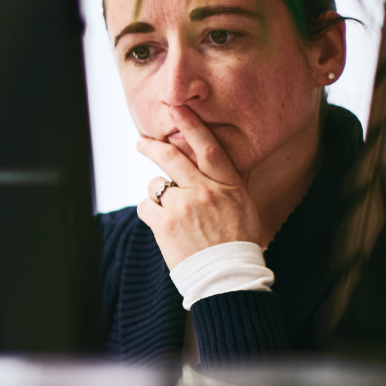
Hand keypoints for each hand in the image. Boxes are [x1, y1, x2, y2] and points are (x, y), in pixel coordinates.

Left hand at [136, 105, 260, 269]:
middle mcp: (206, 191)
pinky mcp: (164, 224)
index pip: (208, 147)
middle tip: (142, 142)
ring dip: (159, 194)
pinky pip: (146, 207)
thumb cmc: (238, 243)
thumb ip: (225, 183)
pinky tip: (164, 226)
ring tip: (171, 214)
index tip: (177, 108)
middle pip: (171, 157)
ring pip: (156, 185)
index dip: (191, 124)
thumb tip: (206, 165)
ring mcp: (183, 206)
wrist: (227, 277)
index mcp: (229, 185)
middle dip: (151, 146)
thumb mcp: (243, 206)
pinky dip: (151, 214)